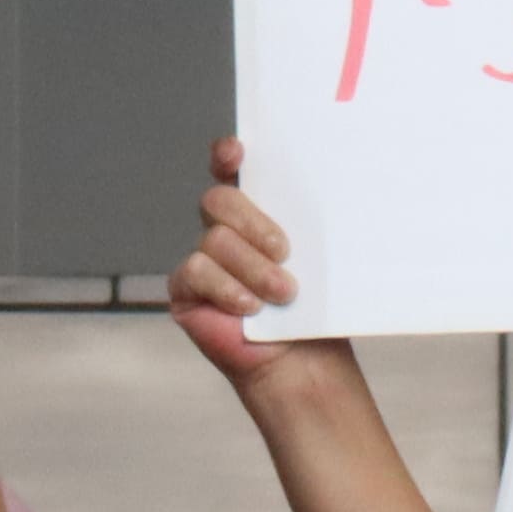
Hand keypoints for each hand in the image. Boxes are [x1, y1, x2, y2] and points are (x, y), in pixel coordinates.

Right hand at [165, 137, 341, 390]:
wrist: (300, 358)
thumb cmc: (310, 309)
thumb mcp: (316, 260)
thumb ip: (307, 225)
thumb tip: (326, 189)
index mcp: (255, 214)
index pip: (230, 171)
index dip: (226, 156)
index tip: (237, 153)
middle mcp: (223, 230)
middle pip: (218, 201)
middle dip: (253, 223)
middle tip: (284, 252)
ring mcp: (201, 258)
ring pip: (214, 240)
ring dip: (253, 269)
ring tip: (282, 295)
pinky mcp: (185, 288)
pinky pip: (197, 270)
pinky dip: (227, 289)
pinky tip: (249, 308)